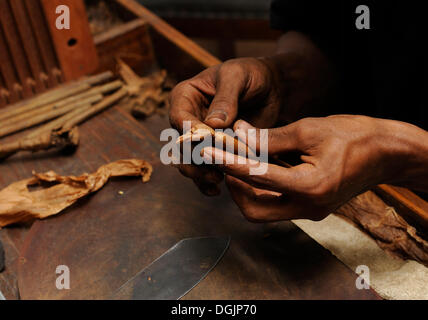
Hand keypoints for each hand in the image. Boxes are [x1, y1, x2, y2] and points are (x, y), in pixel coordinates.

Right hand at [169, 57, 283, 194]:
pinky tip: (218, 189)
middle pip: (181, 145)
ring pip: (189, 161)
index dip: (191, 133)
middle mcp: (187, 119)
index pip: (179, 118)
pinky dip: (207, 181)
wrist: (271, 88)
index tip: (210, 141)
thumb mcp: (238, 76)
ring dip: (200, 174)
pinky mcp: (214, 150)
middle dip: (195, 159)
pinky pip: (204, 169)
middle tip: (214, 170)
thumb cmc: (252, 74)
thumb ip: (225, 98)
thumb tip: (213, 124)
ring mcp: (199, 137)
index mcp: (185, 96)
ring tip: (217, 181)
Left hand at [201, 116, 427, 221]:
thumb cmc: (354, 136)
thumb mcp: (308, 129)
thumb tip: (238, 134)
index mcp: (310, 187)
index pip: (256, 177)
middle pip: (253, 209)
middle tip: (225, 161)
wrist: (387, 152)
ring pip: (262, 210)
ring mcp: (310, 210)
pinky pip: (276, 203)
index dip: (228, 163)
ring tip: (236, 161)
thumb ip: (270, 137)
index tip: (208, 152)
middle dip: (234, 185)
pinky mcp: (310, 206)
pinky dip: (260, 188)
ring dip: (245, 188)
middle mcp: (308, 207)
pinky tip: (255, 165)